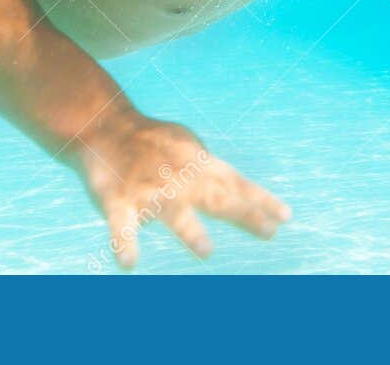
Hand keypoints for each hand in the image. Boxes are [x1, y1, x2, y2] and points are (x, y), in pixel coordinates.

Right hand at [75, 111, 290, 268]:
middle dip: (243, 214)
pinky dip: (123, 242)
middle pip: (215, 197)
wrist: (104, 125)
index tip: (285, 217)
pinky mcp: (118, 200)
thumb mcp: (188, 146)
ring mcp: (149, 190)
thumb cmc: (152, 140)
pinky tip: (129, 263)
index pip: (235, 182)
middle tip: (267, 233)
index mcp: (197, 165)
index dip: (260, 200)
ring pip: (172, 212)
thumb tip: (239, 190)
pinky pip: (120, 224)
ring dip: (190, 231)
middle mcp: (179, 178)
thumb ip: (211, 169)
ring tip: (206, 250)